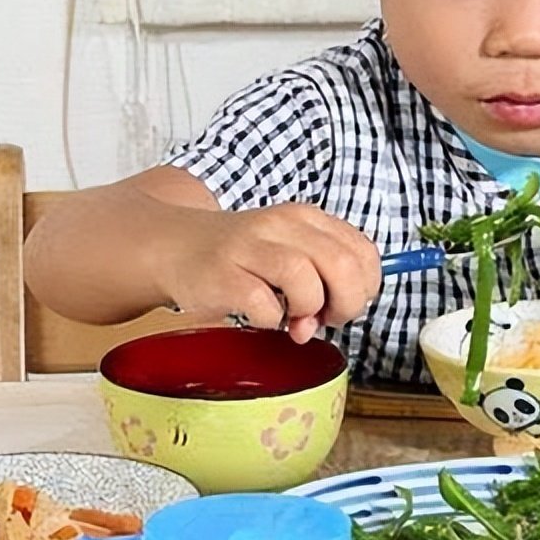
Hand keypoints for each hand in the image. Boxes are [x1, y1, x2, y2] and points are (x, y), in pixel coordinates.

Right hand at [155, 203, 381, 343]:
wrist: (177, 246)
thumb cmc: (242, 260)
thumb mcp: (290, 254)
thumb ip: (323, 283)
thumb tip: (332, 319)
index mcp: (307, 219)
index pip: (363, 252)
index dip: (363, 287)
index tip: (342, 303)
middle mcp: (282, 225)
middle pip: (342, 265)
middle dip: (345, 303)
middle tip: (324, 318)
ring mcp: (250, 247)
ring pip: (305, 279)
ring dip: (307, 309)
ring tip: (291, 317)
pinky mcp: (222, 274)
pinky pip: (264, 305)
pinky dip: (270, 321)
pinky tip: (260, 315)